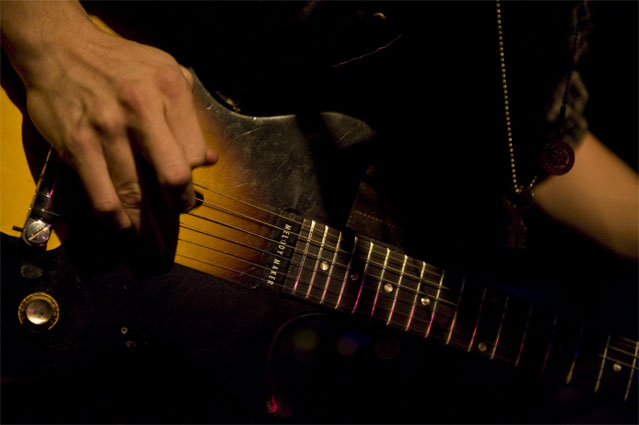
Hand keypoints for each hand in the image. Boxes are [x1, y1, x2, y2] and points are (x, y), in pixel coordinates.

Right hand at [2, 1, 216, 236]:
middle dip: (179, 205)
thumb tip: (210, 160)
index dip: (194, 175)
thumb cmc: (121, 63)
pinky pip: (102, 194)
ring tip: (152, 245)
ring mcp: (108, 128)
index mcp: (170, 89)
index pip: (195, 152)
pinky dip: (115, 220)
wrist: (61, 48)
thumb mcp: (166, 72)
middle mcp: (142, 108)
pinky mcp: (78, 145)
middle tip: (178, 214)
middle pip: (173, 175)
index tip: (187, 185)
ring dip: (146, 226)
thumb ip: (189, 114)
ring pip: (135, 192)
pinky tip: (123, 230)